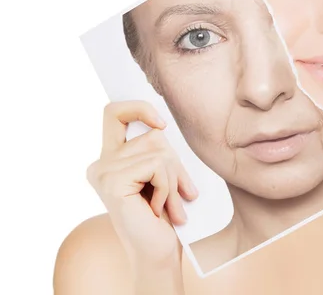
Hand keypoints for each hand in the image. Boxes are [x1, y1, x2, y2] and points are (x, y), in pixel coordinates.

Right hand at [87, 100, 197, 270]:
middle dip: (176, 164)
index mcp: (112, 158)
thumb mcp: (164, 175)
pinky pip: (156, 165)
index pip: (114, 113)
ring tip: (169, 206)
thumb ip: (158, 150)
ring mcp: (104, 171)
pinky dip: (167, 187)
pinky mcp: (112, 181)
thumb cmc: (164, 217)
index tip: (162, 124)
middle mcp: (101, 163)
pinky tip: (157, 209)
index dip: (138, 108)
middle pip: (152, 135)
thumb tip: (162, 127)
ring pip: (159, 151)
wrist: (157, 253)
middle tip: (181, 193)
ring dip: (174, 180)